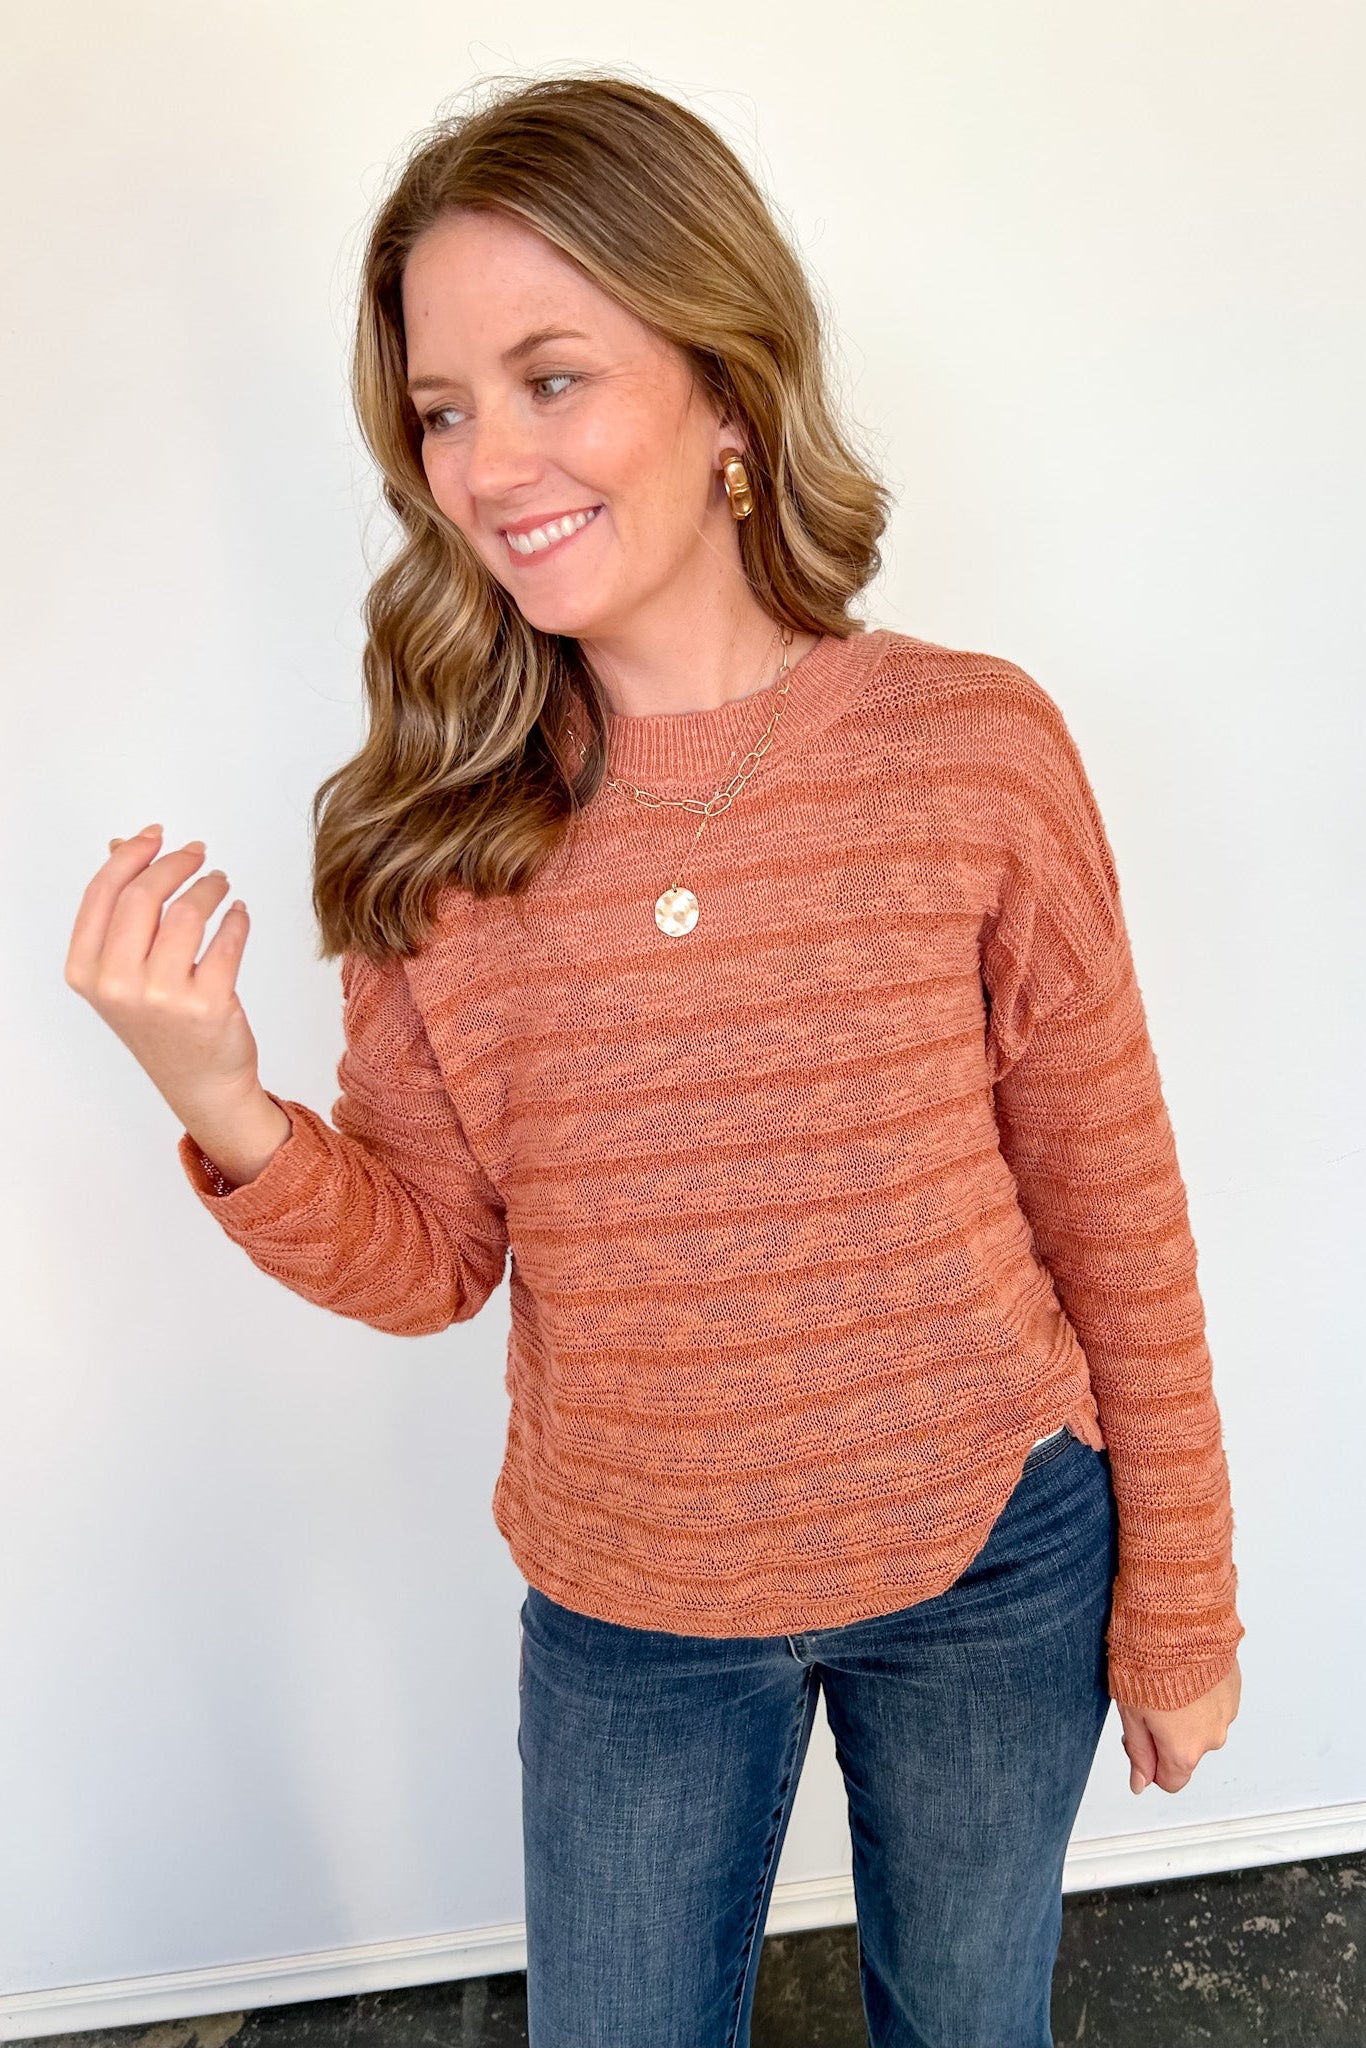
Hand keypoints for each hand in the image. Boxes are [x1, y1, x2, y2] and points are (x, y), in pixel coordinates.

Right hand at [65, 823, 260, 1123]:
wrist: (199, 1081)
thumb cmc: (160, 1022)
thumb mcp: (123, 971)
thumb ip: (119, 911)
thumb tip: (121, 845)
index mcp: (86, 971)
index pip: (103, 893)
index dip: (132, 855)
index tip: (156, 836)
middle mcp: (117, 985)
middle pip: (143, 896)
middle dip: (174, 864)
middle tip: (196, 853)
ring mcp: (162, 997)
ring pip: (186, 913)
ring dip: (208, 887)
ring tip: (219, 883)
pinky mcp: (208, 1004)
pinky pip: (226, 939)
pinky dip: (236, 918)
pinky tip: (237, 913)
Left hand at [1118, 1657, 1240, 1794]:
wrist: (1178, 1621)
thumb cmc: (1149, 1663)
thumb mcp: (1130, 1713)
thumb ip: (1139, 1753)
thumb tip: (1140, 1784)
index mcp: (1184, 1751)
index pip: (1171, 1781)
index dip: (1149, 1764)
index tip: (1137, 1739)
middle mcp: (1211, 1739)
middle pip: (1186, 1751)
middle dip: (1166, 1734)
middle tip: (1146, 1701)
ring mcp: (1227, 1713)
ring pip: (1201, 1725)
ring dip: (1185, 1712)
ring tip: (1167, 1681)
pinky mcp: (1234, 1690)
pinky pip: (1214, 1702)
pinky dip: (1200, 1694)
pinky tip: (1185, 1671)